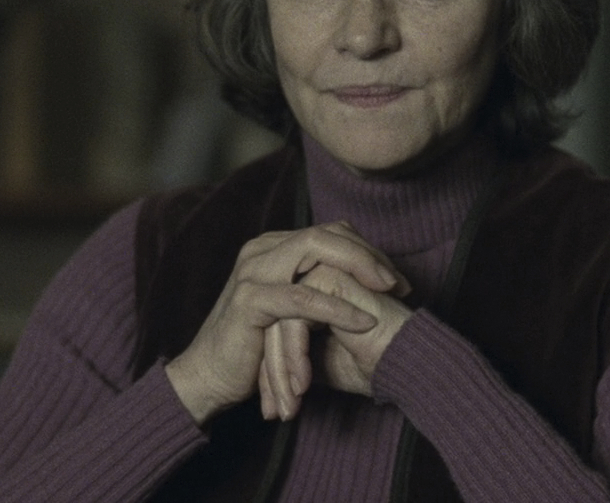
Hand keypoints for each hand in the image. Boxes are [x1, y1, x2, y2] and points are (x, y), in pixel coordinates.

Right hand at [164, 222, 409, 423]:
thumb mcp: (290, 312)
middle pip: (326, 233)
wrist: (209, 378)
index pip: (330, 232)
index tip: (397, 281)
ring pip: (314, 250)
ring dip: (358, 269)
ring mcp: (253, 271)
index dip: (367, 251)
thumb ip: (314, 288)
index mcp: (272, 248)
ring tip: (389, 293)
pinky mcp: (250, 300)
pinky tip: (363, 321)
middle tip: (400, 283)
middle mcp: (261, 250)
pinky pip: (301, 298)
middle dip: (369, 255)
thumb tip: (364, 281)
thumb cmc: (253, 349)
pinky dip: (336, 308)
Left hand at [260, 263, 413, 417]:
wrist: (410, 362)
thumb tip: (263, 370)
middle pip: (270, 325)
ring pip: (277, 324)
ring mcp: (319, 272)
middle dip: (269, 374)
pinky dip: (294, 358)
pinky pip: (294, 321)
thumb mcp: (319, 364)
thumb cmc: (372, 362)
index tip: (271, 408)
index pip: (271, 328)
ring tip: (287, 408)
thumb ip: (291, 355)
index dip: (269, 370)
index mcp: (308, 290)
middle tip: (274, 413)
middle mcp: (310, 274)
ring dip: (280, 372)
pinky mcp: (329, 279)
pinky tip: (302, 387)